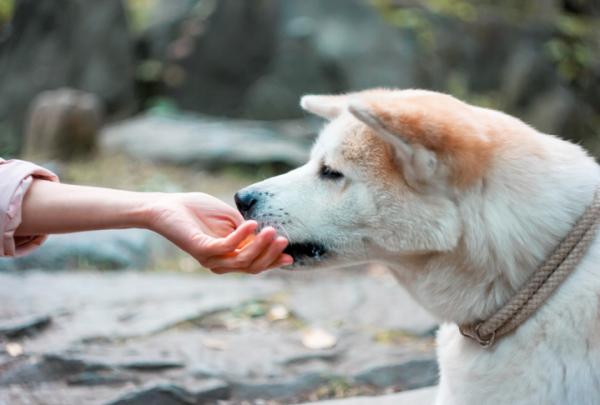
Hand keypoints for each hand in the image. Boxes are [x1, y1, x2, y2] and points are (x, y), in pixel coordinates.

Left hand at [144, 193, 292, 273]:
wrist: (168, 205)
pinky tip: (252, 224)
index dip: (273, 261)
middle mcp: (220, 263)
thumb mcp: (230, 220)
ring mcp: (210, 258)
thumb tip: (265, 235)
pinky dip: (242, 236)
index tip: (290, 255)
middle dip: (270, 255)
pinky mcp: (201, 249)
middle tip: (284, 239)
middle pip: (252, 267)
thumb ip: (246, 230)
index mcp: (228, 257)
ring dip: (260, 246)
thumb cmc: (197, 210)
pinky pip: (227, 246)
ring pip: (243, 260)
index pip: (254, 265)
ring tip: (272, 231)